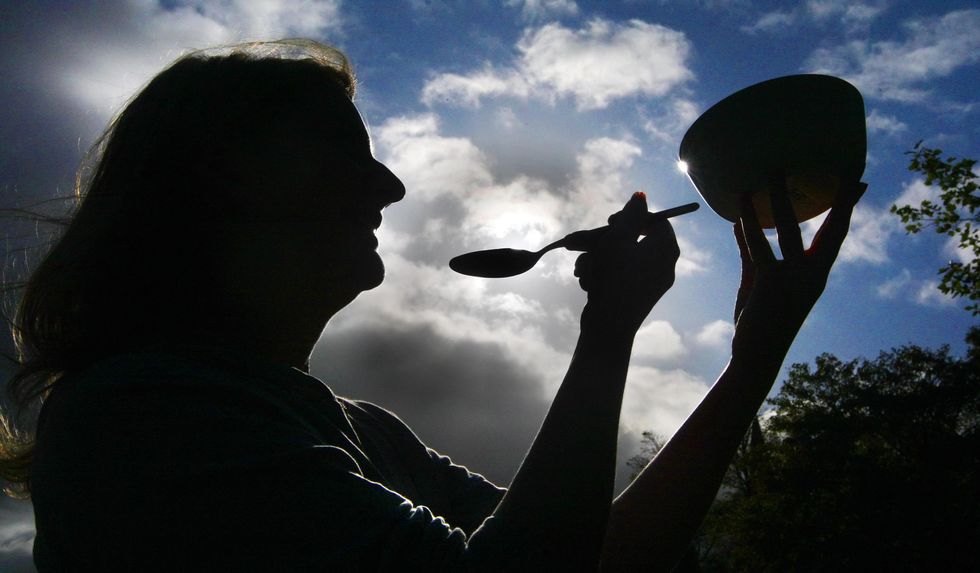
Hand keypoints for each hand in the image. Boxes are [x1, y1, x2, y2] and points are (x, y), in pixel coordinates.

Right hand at [574, 192, 679, 334]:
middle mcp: (663, 265)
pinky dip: (601, 274)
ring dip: (596, 259)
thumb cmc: (614, 280)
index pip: (655, 220)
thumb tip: (641, 195)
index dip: (630, 217)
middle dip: (600, 242)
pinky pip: (619, 274)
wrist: (607, 329)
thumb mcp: (618, 240)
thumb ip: (630, 215)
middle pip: (632, 240)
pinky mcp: (636, 295)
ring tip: (582, 269)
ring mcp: (650, 282)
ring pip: (620, 257)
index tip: (609, 222)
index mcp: (666, 250)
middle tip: (578, 243)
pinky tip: (587, 282)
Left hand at [732, 179, 866, 353]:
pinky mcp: (771, 283)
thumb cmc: (758, 320)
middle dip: (838, 198)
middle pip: (832, 229)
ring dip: (780, 196)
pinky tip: (741, 206)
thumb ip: (752, 254)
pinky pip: (760, 247)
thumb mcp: (757, 282)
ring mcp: (795, 279)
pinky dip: (749, 225)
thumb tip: (741, 224)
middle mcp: (813, 275)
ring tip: (774, 170)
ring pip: (790, 228)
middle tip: (843, 168)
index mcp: (816, 274)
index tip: (859, 181)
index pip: (837, 234)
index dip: (847, 207)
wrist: (756, 357)